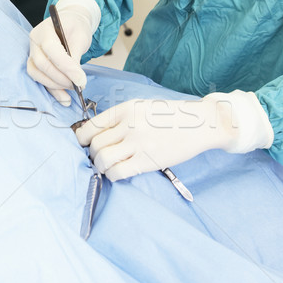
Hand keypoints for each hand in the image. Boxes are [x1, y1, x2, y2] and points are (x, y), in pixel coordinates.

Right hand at [27, 0, 99, 105]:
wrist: (70, 25)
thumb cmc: (75, 28)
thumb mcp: (81, 36)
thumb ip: (75, 55)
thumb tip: (76, 78)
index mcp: (44, 30)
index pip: (51, 49)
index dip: (66, 67)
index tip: (81, 80)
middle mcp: (34, 42)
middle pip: (42, 64)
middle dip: (61, 79)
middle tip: (79, 85)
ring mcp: (32, 54)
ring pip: (37, 75)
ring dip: (56, 86)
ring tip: (74, 90)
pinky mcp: (35, 65)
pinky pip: (40, 80)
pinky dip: (52, 91)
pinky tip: (64, 98)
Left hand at [75, 91, 273, 180]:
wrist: (201, 124)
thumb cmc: (172, 116)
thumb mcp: (143, 107)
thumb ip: (122, 118)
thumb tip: (98, 134)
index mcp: (126, 109)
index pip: (92, 125)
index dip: (82, 137)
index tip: (83, 143)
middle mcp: (129, 125)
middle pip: (94, 144)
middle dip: (91, 153)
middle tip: (98, 157)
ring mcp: (138, 143)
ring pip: (102, 159)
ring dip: (100, 165)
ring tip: (108, 165)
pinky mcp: (147, 161)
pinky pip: (117, 172)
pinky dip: (112, 175)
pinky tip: (118, 173)